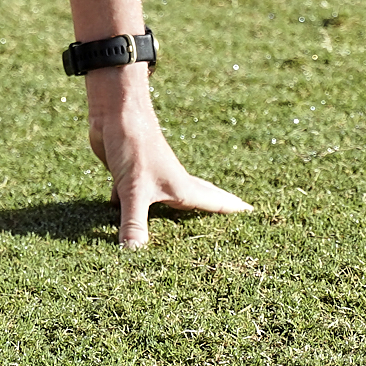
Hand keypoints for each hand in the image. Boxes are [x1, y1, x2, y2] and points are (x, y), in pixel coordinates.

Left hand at [85, 66, 252, 248]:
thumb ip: (134, 223)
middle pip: (196, 197)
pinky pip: (132, 197)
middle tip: (231, 214)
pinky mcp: (126, 174)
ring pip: (163, 200)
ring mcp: (148, 177)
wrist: (114, 110)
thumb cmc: (134, 144)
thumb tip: (133, 254)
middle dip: (211, 208)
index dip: (232, 208)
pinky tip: (120, 218)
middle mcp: (168, 181)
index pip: (212, 201)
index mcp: (180, 186)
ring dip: (170, 212)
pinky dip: (129, 209)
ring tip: (181, 222)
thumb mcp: (134, 189)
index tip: (252, 212)